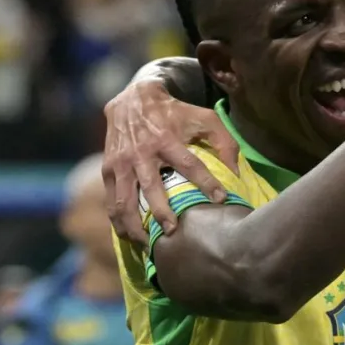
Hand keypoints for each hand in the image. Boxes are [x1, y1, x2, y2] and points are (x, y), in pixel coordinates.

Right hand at [102, 80, 238, 244]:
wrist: (133, 99)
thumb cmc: (175, 113)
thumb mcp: (204, 118)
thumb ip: (224, 142)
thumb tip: (236, 173)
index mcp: (167, 139)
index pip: (190, 164)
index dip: (206, 182)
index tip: (221, 200)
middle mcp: (142, 153)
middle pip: (152, 187)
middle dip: (162, 212)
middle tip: (173, 231)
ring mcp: (121, 163)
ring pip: (124, 200)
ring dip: (134, 225)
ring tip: (148, 245)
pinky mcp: (108, 170)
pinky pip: (111, 201)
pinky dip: (118, 221)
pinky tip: (129, 236)